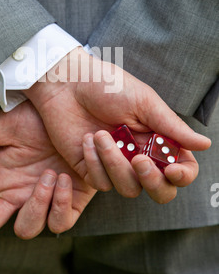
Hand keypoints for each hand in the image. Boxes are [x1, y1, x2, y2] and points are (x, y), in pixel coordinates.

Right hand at [0, 101, 95, 272]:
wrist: (73, 110)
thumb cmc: (37, 119)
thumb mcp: (6, 128)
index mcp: (3, 182)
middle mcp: (22, 196)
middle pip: (7, 228)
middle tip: (34, 181)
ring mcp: (46, 201)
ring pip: (33, 227)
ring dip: (40, 204)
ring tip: (50, 174)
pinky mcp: (72, 202)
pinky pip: (62, 221)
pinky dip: (62, 204)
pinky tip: (66, 180)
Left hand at [24, 47, 210, 199]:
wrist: (67, 83)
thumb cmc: (107, 85)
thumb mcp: (143, 102)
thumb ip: (172, 127)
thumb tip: (205, 145)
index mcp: (157, 139)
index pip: (180, 169)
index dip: (183, 176)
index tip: (172, 169)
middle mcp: (139, 156)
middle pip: (159, 190)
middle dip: (152, 181)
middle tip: (138, 160)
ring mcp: (115, 165)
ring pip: (129, 188)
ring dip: (115, 163)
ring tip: (101, 133)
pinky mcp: (91, 169)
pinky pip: (101, 182)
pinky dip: (95, 162)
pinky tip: (87, 139)